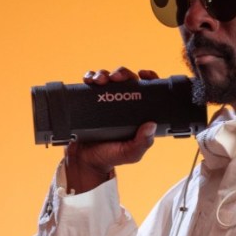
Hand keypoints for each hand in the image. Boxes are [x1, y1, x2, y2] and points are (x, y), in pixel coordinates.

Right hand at [62, 67, 161, 193]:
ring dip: (104, 73)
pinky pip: (91, 83)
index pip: (147, 89)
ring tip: (101, 80)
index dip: (149, 78)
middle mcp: (123, 103)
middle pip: (126, 79)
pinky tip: (89, 80)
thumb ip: (142, 142)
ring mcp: (106, 100)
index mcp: (137, 112)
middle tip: (116, 78)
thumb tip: (150, 125)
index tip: (144, 74)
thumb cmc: (111, 156)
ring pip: (108, 78)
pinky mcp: (90, 100)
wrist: (85, 161)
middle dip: (122, 73)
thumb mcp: (131, 153)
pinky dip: (90, 77)